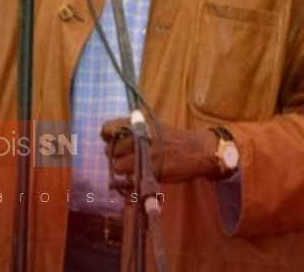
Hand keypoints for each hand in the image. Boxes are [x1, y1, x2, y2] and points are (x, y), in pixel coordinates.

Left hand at [101, 118, 219, 182]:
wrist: (195, 151)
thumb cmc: (173, 138)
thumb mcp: (152, 126)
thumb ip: (133, 129)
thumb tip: (113, 138)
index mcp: (137, 123)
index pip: (107, 128)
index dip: (108, 137)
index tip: (113, 142)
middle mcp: (137, 136)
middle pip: (110, 150)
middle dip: (116, 156)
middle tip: (126, 158)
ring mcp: (143, 154)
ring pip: (117, 166)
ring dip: (123, 169)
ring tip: (133, 168)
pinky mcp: (149, 170)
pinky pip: (130, 178)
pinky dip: (132, 179)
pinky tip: (140, 175)